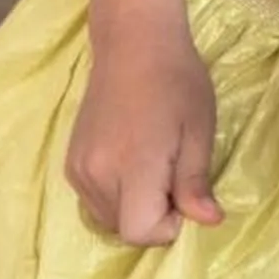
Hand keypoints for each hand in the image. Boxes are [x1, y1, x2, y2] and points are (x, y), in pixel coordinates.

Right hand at [68, 18, 226, 244]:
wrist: (134, 46)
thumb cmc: (178, 84)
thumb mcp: (199, 131)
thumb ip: (195, 182)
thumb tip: (208, 222)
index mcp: (132, 166)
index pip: (141, 231)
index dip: (170, 224)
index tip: (187, 194)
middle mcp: (95, 175)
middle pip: (126, 228)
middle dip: (156, 214)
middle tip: (175, 172)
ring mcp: (77, 171)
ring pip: (109, 218)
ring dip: (137, 206)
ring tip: (156, 163)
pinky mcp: (69, 165)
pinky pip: (95, 201)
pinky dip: (118, 195)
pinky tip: (134, 160)